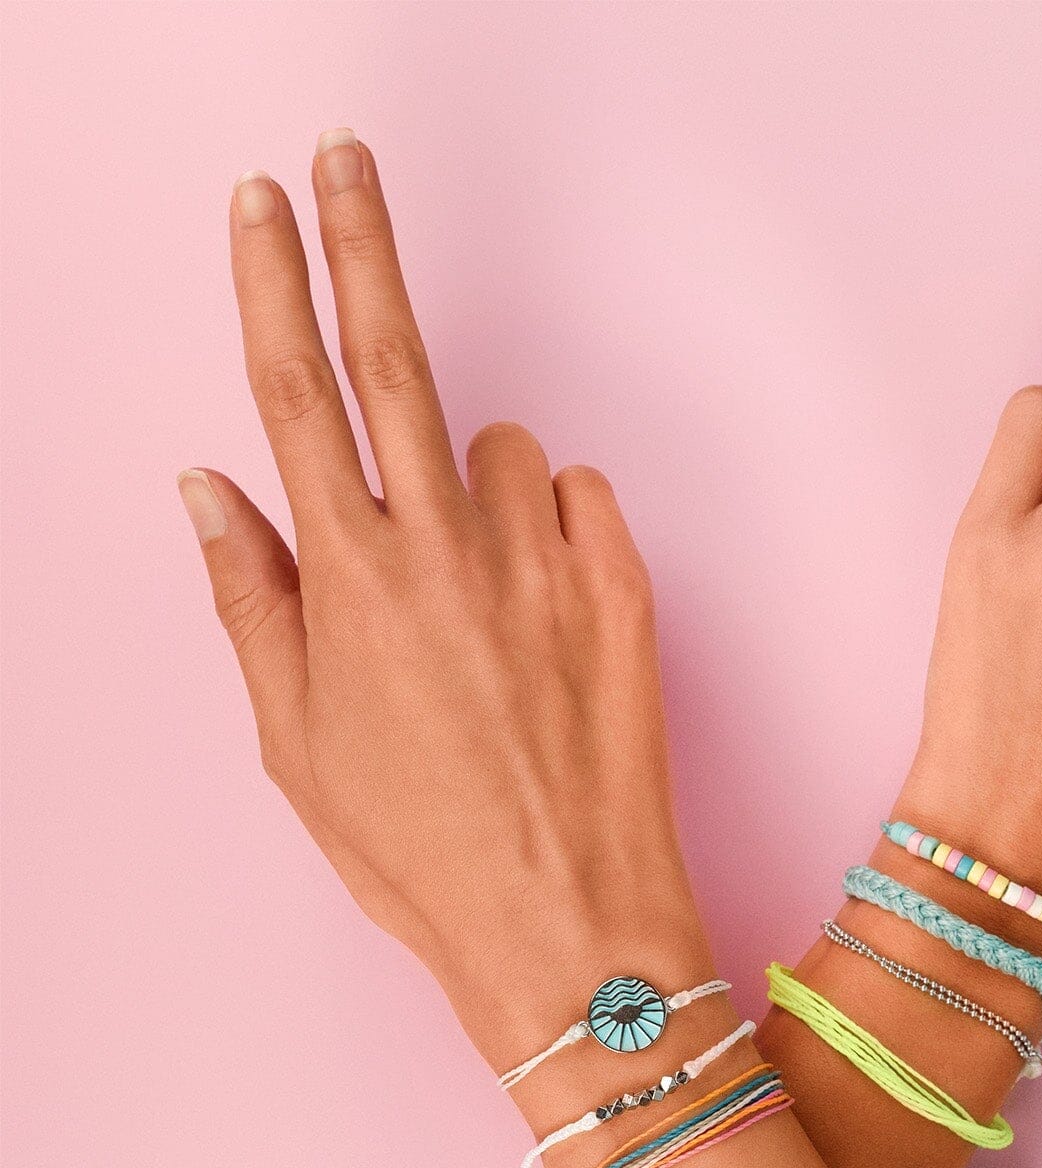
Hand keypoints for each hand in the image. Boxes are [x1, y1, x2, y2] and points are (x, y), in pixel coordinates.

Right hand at [179, 132, 706, 1066]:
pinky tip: (547, 602)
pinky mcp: (626, 589)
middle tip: (344, 163)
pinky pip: (583, 498)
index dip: (271, 282)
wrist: (568, 924)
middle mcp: (448, 551)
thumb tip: (210, 489)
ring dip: (480, 484)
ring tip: (478, 591)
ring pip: (505, 449)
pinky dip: (560, 525)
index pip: (294, 392)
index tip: (264, 203)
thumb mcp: (298, 745)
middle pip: (396, 356)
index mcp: (352, 583)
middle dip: (360, 242)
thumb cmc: (423, 855)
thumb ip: (253, 600)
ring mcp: (547, 563)